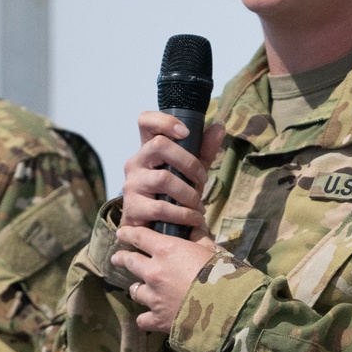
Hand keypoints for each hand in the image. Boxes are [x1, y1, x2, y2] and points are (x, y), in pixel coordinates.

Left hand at [112, 224, 216, 332]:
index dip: (128, 233)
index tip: (122, 233)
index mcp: (167, 250)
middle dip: (121, 258)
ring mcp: (153, 296)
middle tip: (117, 258)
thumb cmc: (224, 275)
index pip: (139, 236)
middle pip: (130, 261)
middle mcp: (154, 272)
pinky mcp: (158, 319)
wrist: (228, 308)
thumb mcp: (214, 251)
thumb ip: (200, 239)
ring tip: (141, 290)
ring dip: (138, 288)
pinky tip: (151, 316)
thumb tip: (196, 227)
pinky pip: (143, 318)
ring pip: (135, 290)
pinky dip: (147, 317)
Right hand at [120, 112, 225, 233]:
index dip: (164, 120)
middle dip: (188, 162)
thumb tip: (219, 126)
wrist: (152, 230)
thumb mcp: (188, 172)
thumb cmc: (171, 195)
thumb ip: (203, 150)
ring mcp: (131, 185)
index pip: (146, 121)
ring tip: (199, 207)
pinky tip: (193, 218)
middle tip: (202, 180)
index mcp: (148, 149)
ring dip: (189, 194)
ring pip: (163, 178)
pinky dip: (183, 214)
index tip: (185, 132)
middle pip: (159, 145)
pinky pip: (161, 207)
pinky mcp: (132, 208)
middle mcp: (135, 163)